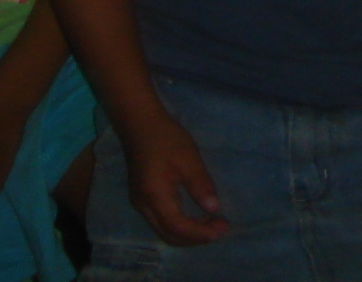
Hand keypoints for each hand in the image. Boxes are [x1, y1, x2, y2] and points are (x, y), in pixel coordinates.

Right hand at [122, 111, 226, 246]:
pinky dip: (180, 225)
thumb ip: (200, 184)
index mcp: (154, 196)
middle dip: (196, 237)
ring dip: (188, 233)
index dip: (200, 233)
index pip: (178, 227)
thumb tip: (213, 208)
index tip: (222, 228)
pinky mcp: (142, 199)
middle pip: (170, 235)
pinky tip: (195, 216)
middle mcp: (143, 206)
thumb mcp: (188, 158)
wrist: (139, 123)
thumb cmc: (165, 138)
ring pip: (165, 231)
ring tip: (211, 223)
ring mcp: (140, 204)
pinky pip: (161, 222)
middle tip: (220, 227)